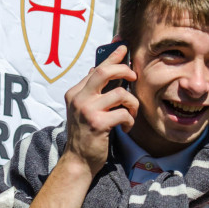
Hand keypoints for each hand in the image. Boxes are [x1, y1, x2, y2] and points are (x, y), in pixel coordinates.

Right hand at [62, 45, 137, 173]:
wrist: (79, 161)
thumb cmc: (86, 134)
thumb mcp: (84, 109)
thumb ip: (91, 90)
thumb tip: (96, 67)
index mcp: (75, 92)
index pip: (96, 69)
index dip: (111, 57)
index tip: (123, 46)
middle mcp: (78, 98)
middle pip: (104, 72)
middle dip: (124, 70)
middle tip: (133, 76)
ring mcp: (87, 111)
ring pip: (120, 94)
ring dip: (132, 103)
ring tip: (130, 113)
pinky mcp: (98, 124)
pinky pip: (124, 113)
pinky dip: (129, 120)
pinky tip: (125, 127)